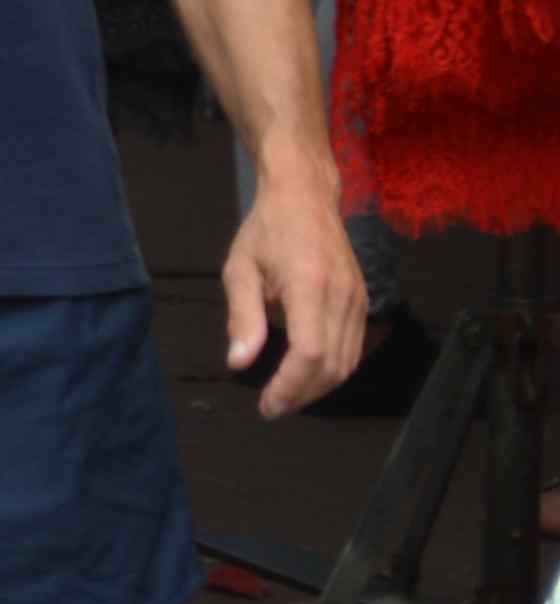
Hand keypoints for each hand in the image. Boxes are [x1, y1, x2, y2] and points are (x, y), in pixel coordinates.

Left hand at [219, 169, 368, 418]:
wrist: (305, 196)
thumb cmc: (266, 230)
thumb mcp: (240, 268)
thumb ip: (242, 316)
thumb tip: (239, 363)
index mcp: (310, 287)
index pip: (309, 353)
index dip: (290, 386)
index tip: (266, 404)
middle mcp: (342, 298)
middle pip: (333, 365)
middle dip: (303, 394)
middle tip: (272, 408)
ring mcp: (359, 300)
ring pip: (348, 362)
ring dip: (320, 387)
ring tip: (288, 397)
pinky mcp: (363, 301)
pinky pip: (354, 347)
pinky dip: (334, 369)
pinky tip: (309, 376)